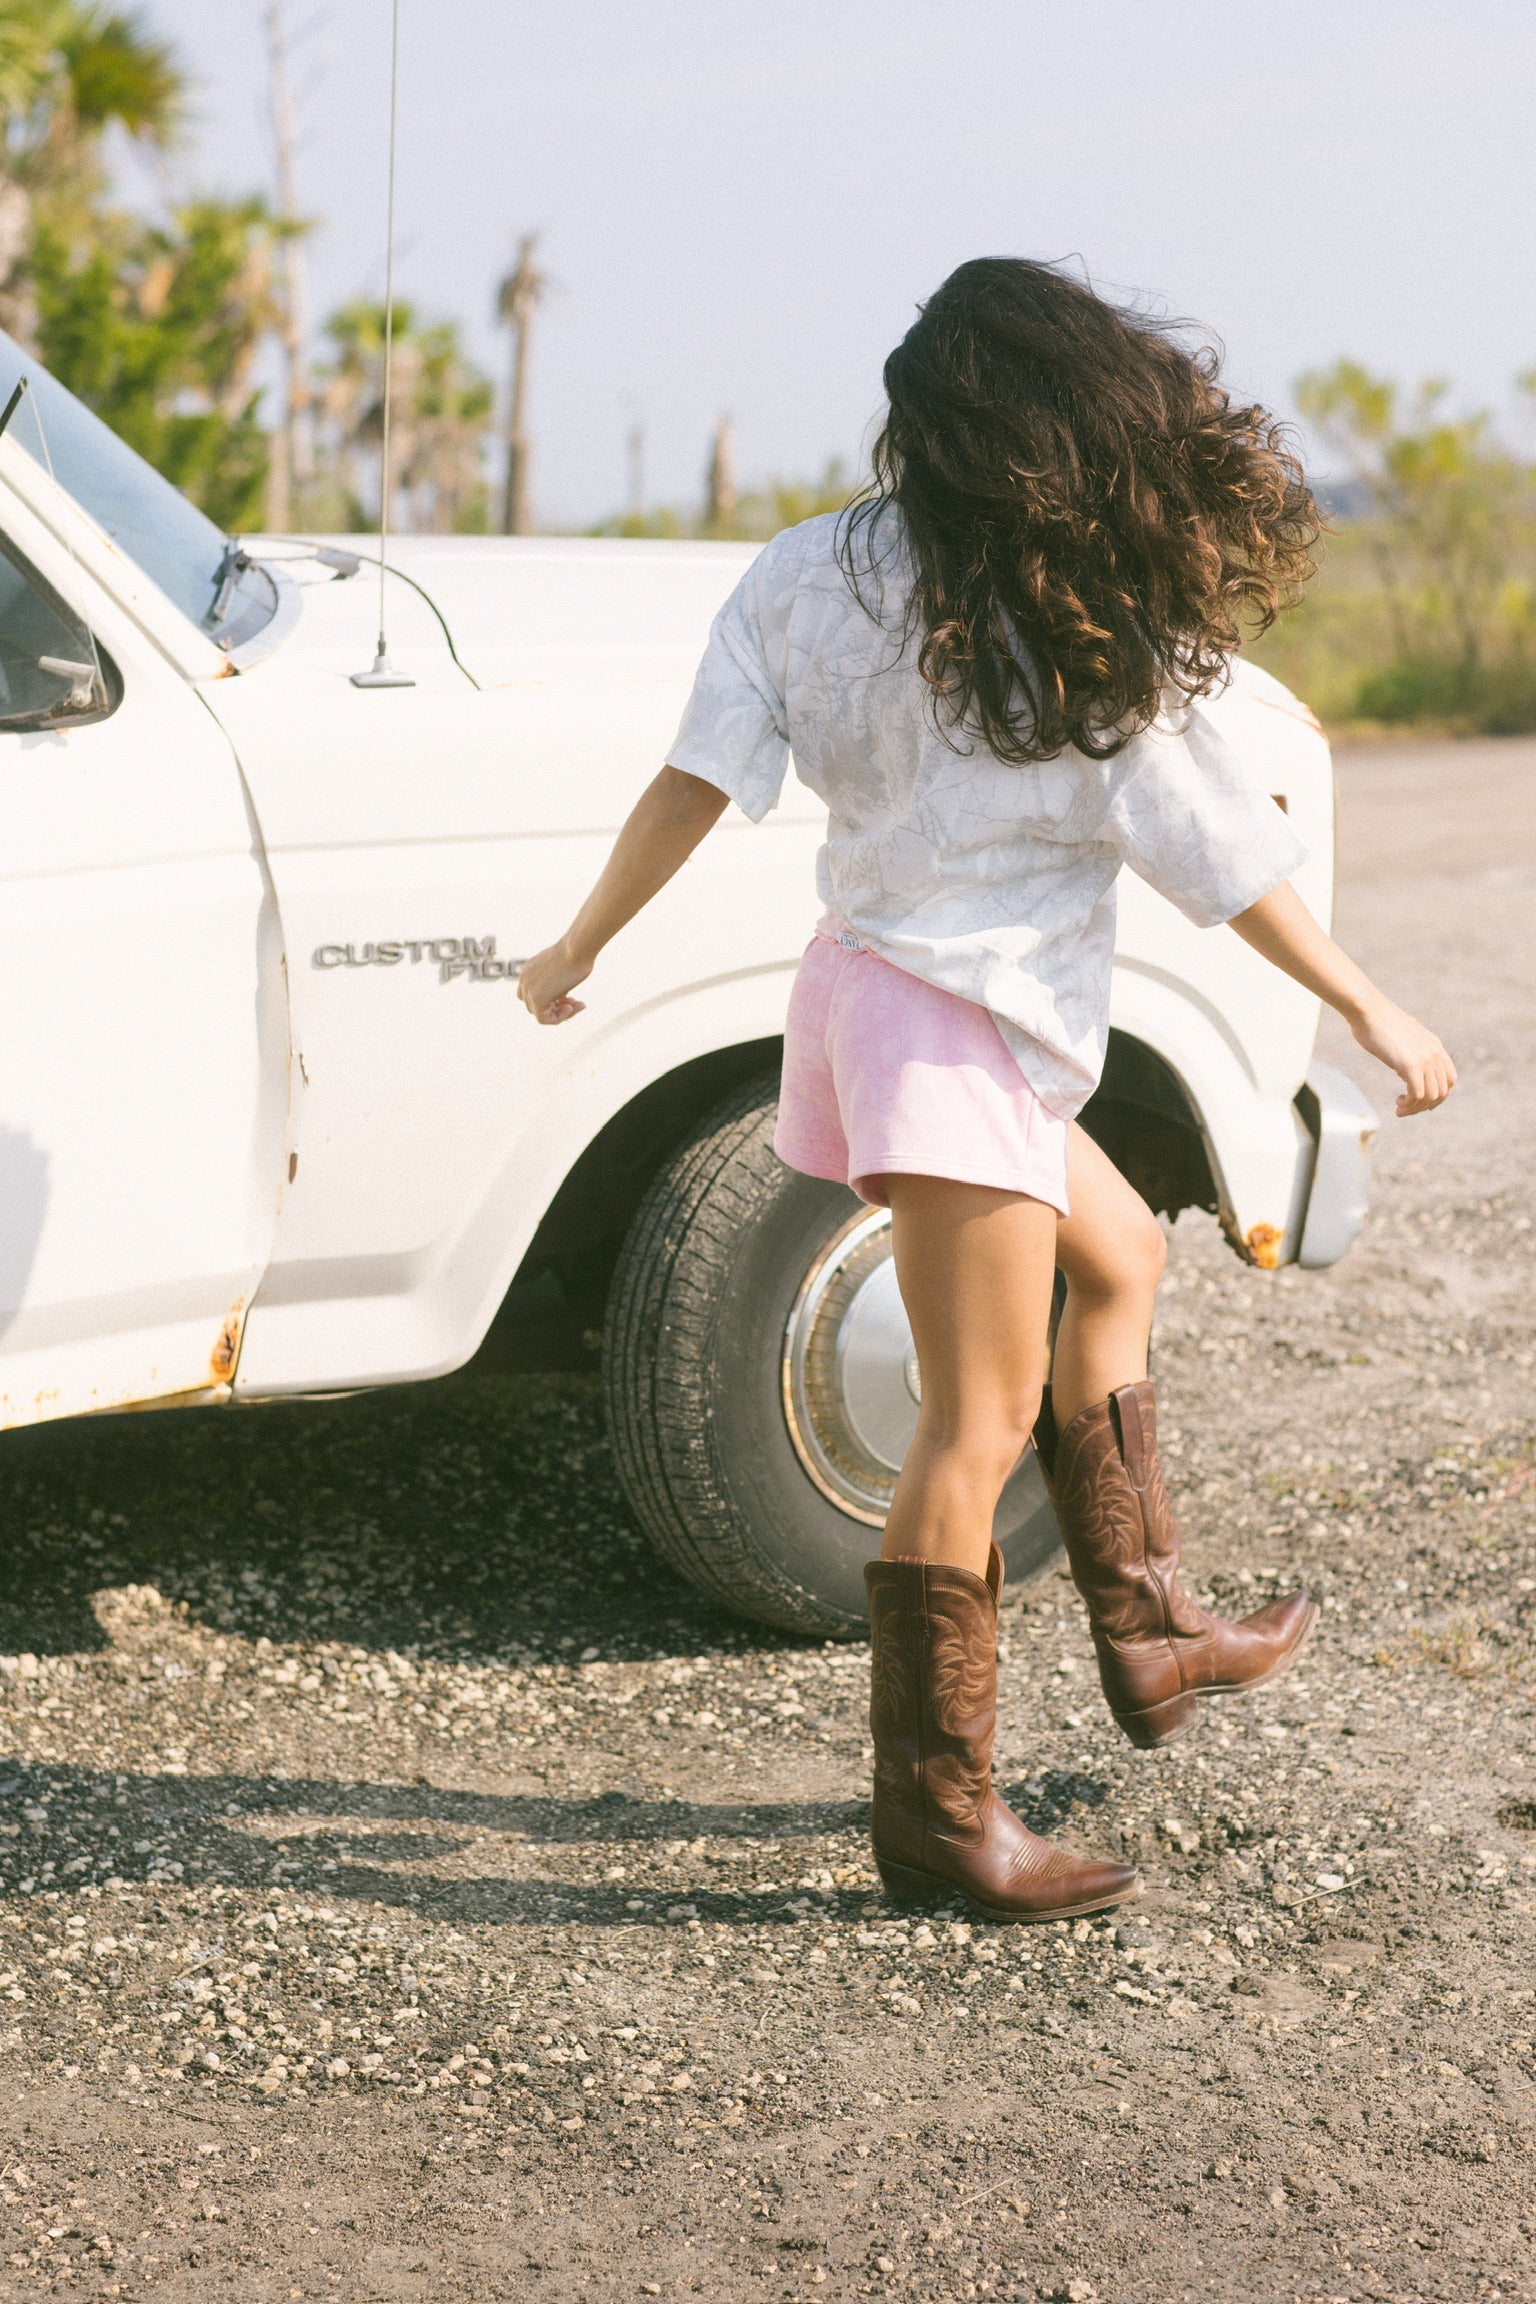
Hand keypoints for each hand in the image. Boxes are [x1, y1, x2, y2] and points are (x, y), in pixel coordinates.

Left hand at [517, 938, 591, 1025]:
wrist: (577, 948)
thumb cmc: (577, 954)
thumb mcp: (563, 969)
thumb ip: (556, 983)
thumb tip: (559, 998)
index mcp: (528, 970)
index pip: (533, 995)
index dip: (553, 1000)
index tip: (571, 997)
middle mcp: (524, 979)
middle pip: (534, 1005)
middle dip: (557, 1007)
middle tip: (575, 1001)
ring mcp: (528, 989)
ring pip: (539, 1014)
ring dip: (561, 1013)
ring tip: (578, 1005)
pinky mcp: (536, 998)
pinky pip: (543, 1019)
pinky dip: (559, 1018)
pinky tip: (572, 1008)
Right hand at [1350, 997, 1456, 1115]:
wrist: (1367, 1010)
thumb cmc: (1376, 1023)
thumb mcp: (1402, 1039)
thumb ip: (1410, 1054)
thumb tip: (1405, 1072)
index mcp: (1434, 1046)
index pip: (1450, 1079)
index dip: (1439, 1095)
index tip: (1421, 1102)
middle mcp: (1434, 1053)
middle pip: (1443, 1091)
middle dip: (1425, 1106)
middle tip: (1406, 1109)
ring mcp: (1424, 1059)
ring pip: (1431, 1096)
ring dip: (1415, 1108)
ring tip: (1400, 1109)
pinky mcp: (1410, 1065)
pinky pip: (1417, 1095)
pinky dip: (1409, 1105)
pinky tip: (1398, 1104)